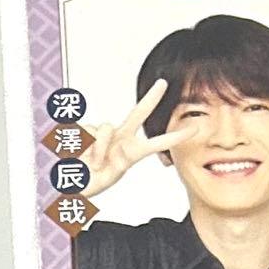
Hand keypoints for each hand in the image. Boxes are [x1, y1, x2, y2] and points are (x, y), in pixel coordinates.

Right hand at [81, 79, 197, 197]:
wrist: (72, 183)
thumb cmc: (92, 181)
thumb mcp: (112, 174)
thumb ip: (117, 155)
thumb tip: (107, 136)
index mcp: (131, 152)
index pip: (157, 143)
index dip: (176, 136)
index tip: (195, 129)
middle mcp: (119, 139)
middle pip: (137, 114)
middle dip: (151, 98)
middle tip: (162, 84)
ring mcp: (102, 134)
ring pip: (105, 128)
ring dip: (98, 148)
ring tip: (91, 162)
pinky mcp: (85, 130)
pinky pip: (87, 130)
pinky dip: (83, 143)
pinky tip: (79, 152)